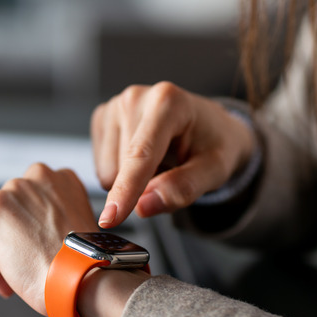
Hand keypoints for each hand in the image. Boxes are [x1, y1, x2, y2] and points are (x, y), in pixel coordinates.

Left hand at [0, 163, 97, 315]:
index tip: (39, 254)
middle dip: (16, 239)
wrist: (81, 276)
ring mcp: (14, 189)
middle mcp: (39, 176)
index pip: (35, 202)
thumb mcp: (78, 229)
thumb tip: (36, 236)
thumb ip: (56, 220)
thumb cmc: (84, 264)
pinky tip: (5, 284)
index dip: (35, 232)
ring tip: (16, 278)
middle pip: (13, 210)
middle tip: (26, 267)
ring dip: (1, 252)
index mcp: (64, 179)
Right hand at [91, 81, 255, 227]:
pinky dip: (122, 173)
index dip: (126, 190)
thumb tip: (143, 207)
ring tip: (159, 162)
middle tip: (172, 170)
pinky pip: (101, 168)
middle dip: (145, 185)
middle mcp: (135, 97)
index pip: (141, 155)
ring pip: (108, 172)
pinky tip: (144, 158)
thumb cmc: (214, 145)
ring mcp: (115, 105)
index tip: (111, 219)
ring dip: (133, 181)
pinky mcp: (102, 118)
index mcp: (168, 102)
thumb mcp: (215, 171)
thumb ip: (183, 188)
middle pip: (123, 169)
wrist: (210, 127)